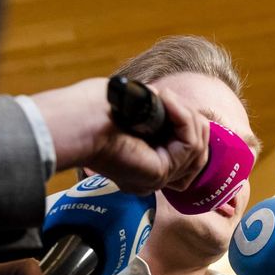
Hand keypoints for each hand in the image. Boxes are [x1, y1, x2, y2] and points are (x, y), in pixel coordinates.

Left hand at [32, 78, 209, 193]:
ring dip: (186, 115)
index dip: (188, 123)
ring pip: (198, 146)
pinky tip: (166, 101)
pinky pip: (191, 144)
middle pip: (198, 150)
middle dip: (190, 118)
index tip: (170, 100)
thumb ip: (156, 112)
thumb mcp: (135, 108)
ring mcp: (159, 177)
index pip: (188, 150)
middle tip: (167, 98)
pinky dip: (183, 118)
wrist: (76, 122)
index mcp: (144, 162)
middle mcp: (153, 175)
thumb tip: (171, 104)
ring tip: (165, 98)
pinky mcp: (162, 172)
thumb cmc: (92, 110)